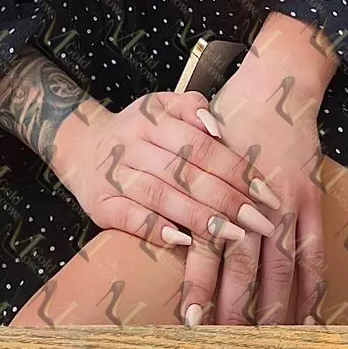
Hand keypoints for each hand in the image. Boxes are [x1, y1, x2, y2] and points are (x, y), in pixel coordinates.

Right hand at [51, 90, 280, 253]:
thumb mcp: (161, 106)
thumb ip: (192, 108)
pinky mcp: (100, 205)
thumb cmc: (136, 130)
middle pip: (186, 172)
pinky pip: (130, 218)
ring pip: (162, 195)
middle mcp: (133, 144)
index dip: (236, 169)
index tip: (267, 194)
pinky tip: (185, 242)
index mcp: (153, 119)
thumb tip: (219, 128)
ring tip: (235, 235)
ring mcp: (115, 175)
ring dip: (200, 217)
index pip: (202, 145)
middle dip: (228, 199)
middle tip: (262, 222)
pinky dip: (157, 230)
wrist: (80, 146)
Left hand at [178, 65, 325, 326]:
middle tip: (225, 347)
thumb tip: (162, 232)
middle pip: (243, 265)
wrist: (275, 86)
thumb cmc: (227, 121)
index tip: (192, 322)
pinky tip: (307, 315)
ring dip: (273, 307)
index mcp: (216, 187)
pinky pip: (314, 251)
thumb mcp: (195, 149)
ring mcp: (285, 200)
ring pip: (280, 265)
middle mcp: (250, 197)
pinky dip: (312, 286)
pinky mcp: (310, 198)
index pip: (206, 247)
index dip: (200, 286)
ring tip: (267, 344)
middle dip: (234, 308)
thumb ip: (183, 191)